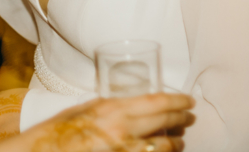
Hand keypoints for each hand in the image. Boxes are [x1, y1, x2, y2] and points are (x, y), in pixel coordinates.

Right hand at [23, 93, 194, 151]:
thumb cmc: (58, 131)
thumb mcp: (84, 109)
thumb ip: (108, 106)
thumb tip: (127, 105)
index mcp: (112, 108)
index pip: (156, 102)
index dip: (177, 101)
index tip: (189, 101)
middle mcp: (121, 129)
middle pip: (163, 123)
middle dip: (181, 120)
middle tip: (190, 118)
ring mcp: (122, 150)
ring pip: (160, 148)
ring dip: (174, 144)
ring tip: (179, 142)